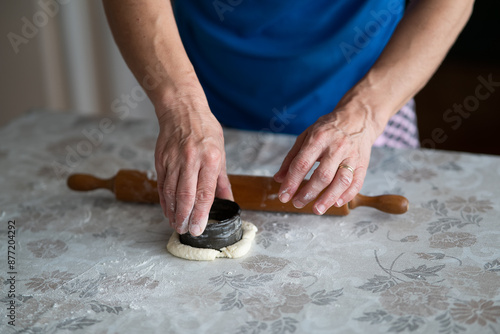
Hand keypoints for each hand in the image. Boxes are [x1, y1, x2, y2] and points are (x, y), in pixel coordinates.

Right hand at [154, 94, 232, 235]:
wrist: (182, 110)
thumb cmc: (205, 130)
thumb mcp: (221, 153)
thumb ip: (222, 181)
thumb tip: (229, 202)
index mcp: (211, 159)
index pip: (205, 193)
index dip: (201, 214)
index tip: (198, 228)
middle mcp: (191, 160)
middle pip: (186, 196)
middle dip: (185, 217)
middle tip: (186, 231)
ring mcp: (174, 160)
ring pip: (170, 192)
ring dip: (172, 212)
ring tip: (176, 224)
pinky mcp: (161, 160)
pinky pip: (161, 185)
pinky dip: (164, 200)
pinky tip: (167, 210)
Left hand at [273, 107, 376, 213]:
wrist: (358, 117)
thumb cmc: (328, 128)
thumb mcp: (306, 136)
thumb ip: (291, 158)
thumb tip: (279, 179)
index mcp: (319, 137)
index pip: (302, 163)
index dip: (292, 182)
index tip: (284, 195)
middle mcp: (337, 146)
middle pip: (322, 175)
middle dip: (308, 192)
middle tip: (297, 203)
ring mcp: (351, 155)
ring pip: (341, 181)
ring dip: (328, 198)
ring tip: (316, 209)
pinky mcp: (363, 163)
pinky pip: (357, 182)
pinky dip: (347, 195)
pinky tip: (336, 203)